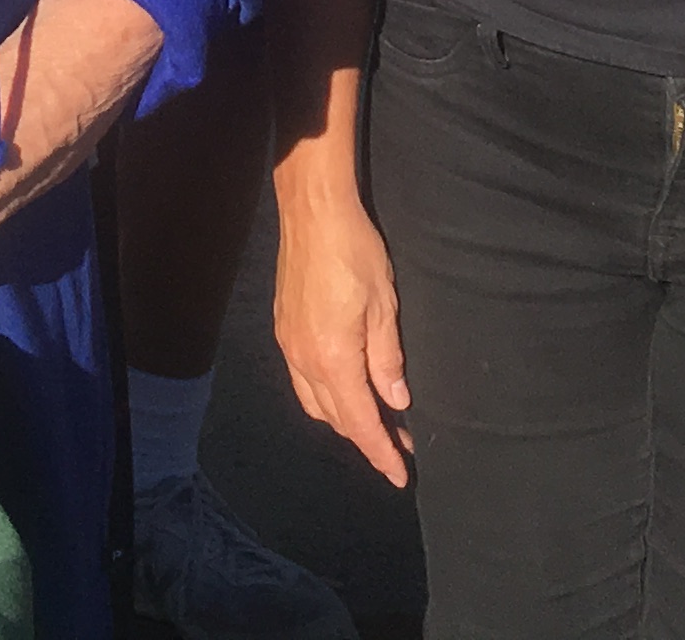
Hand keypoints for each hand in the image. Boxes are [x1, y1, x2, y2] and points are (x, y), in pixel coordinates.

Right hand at [269, 192, 414, 487]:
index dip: (381, 452)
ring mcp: (289, 345)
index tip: (401, 475)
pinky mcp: (283, 329)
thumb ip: (387, 358)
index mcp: (332, 358)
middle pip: (335, 418)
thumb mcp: (385, 304)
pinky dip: (326, 396)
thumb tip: (396, 400)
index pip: (359, 422)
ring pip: (315, 403)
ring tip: (376, 419)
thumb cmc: (354, 250)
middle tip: (401, 442)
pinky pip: (303, 381)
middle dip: (367, 437)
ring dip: (344, 418)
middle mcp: (303, 360)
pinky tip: (345, 387)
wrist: (312, 211)